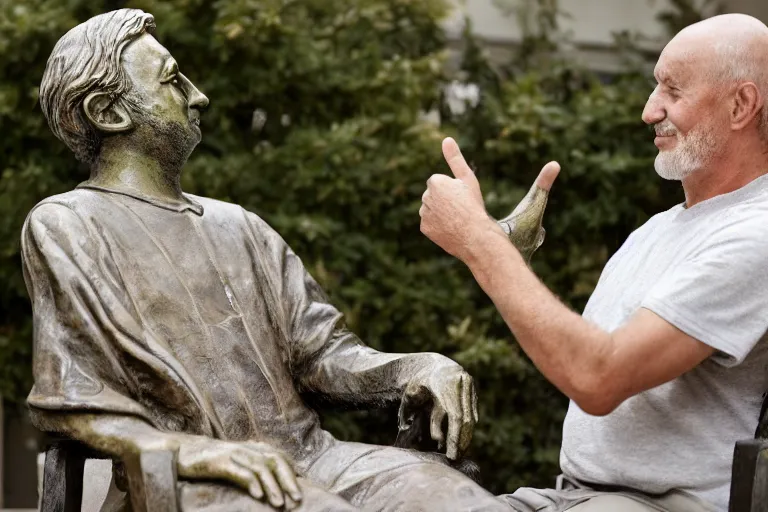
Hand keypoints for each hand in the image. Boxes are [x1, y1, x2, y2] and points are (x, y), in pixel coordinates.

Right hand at [177, 437, 301, 508]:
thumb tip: (273, 486)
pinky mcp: (220, 461)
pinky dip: (251, 483)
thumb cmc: (214, 461)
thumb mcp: (238, 462)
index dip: (292, 474)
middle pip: (275, 461)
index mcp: (254, 448)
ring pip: (260, 468)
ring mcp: (234, 453)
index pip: (280, 458)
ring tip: (280, 503)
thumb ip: (254, 468)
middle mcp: (248, 448)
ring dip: (272, 486)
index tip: (300, 492)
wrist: (184, 451)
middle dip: (288, 480)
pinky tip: (258, 496)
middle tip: (298, 499)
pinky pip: (239, 471)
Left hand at [398, 363, 477, 460]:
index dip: (449, 434)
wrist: (435, 365)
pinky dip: (468, 430)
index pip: (452, 414)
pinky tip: (463, 444)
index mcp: (442, 383)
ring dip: (465, 438)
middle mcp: (458, 384)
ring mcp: (468, 387)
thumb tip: (405, 426)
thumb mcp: (409, 393)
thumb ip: (406, 409)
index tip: (442, 447)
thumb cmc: (419, 382)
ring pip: (470, 418)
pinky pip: (473, 414)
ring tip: (458, 454)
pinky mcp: (473, 392)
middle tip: (453, 458)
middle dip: (458, 440)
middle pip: (463, 418)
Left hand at [420, 137, 502, 261]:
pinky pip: (430, 224)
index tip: (462, 198)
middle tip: (461, 210)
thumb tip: (446, 139)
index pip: (440, 183)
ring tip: (457, 220)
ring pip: (431, 210)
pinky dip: (438, 226)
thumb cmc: (474, 206)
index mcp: (435, 182)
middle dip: (445, 201)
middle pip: (434, 196)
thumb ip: (455, 159)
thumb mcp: (467, 179)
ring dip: (441, 213)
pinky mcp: (424, 227)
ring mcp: (424, 213)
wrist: (475, 236)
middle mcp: (425, 196)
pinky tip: (450, 229)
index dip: (453, 191)